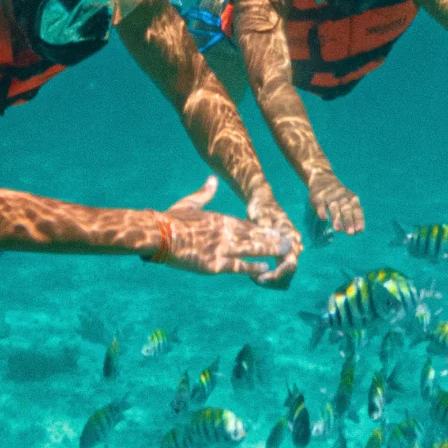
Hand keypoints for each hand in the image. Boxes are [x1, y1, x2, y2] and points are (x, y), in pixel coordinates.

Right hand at [157, 177, 300, 287]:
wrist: (159, 234)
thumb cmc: (171, 219)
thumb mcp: (190, 202)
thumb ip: (205, 192)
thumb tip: (213, 179)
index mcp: (219, 218)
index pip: (246, 223)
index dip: (261, 227)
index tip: (274, 229)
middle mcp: (225, 232)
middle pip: (253, 234)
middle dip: (271, 237)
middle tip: (288, 240)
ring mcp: (221, 248)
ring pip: (251, 248)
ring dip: (269, 249)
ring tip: (284, 251)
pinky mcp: (215, 264)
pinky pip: (238, 266)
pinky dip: (253, 266)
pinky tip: (265, 268)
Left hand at [244, 188, 303, 289]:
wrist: (262, 202)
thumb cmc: (261, 208)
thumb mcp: (262, 218)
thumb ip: (270, 231)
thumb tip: (276, 242)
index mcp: (291, 238)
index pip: (290, 263)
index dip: (278, 274)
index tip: (261, 278)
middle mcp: (293, 246)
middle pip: (289, 273)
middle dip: (274, 280)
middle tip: (255, 279)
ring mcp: (288, 250)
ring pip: (285, 275)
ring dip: (272, 280)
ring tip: (254, 276)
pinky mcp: (281, 253)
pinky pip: (279, 271)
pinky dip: (269, 276)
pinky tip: (255, 273)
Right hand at [307, 173, 364, 234]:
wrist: (322, 177)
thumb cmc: (338, 195)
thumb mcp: (348, 201)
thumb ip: (352, 214)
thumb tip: (357, 231)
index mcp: (351, 198)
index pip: (356, 209)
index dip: (358, 219)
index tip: (359, 230)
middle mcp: (342, 196)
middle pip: (346, 209)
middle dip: (348, 220)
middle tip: (350, 233)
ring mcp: (329, 196)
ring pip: (333, 207)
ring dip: (336, 218)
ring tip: (338, 229)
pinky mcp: (318, 197)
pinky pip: (320, 204)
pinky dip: (322, 211)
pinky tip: (324, 218)